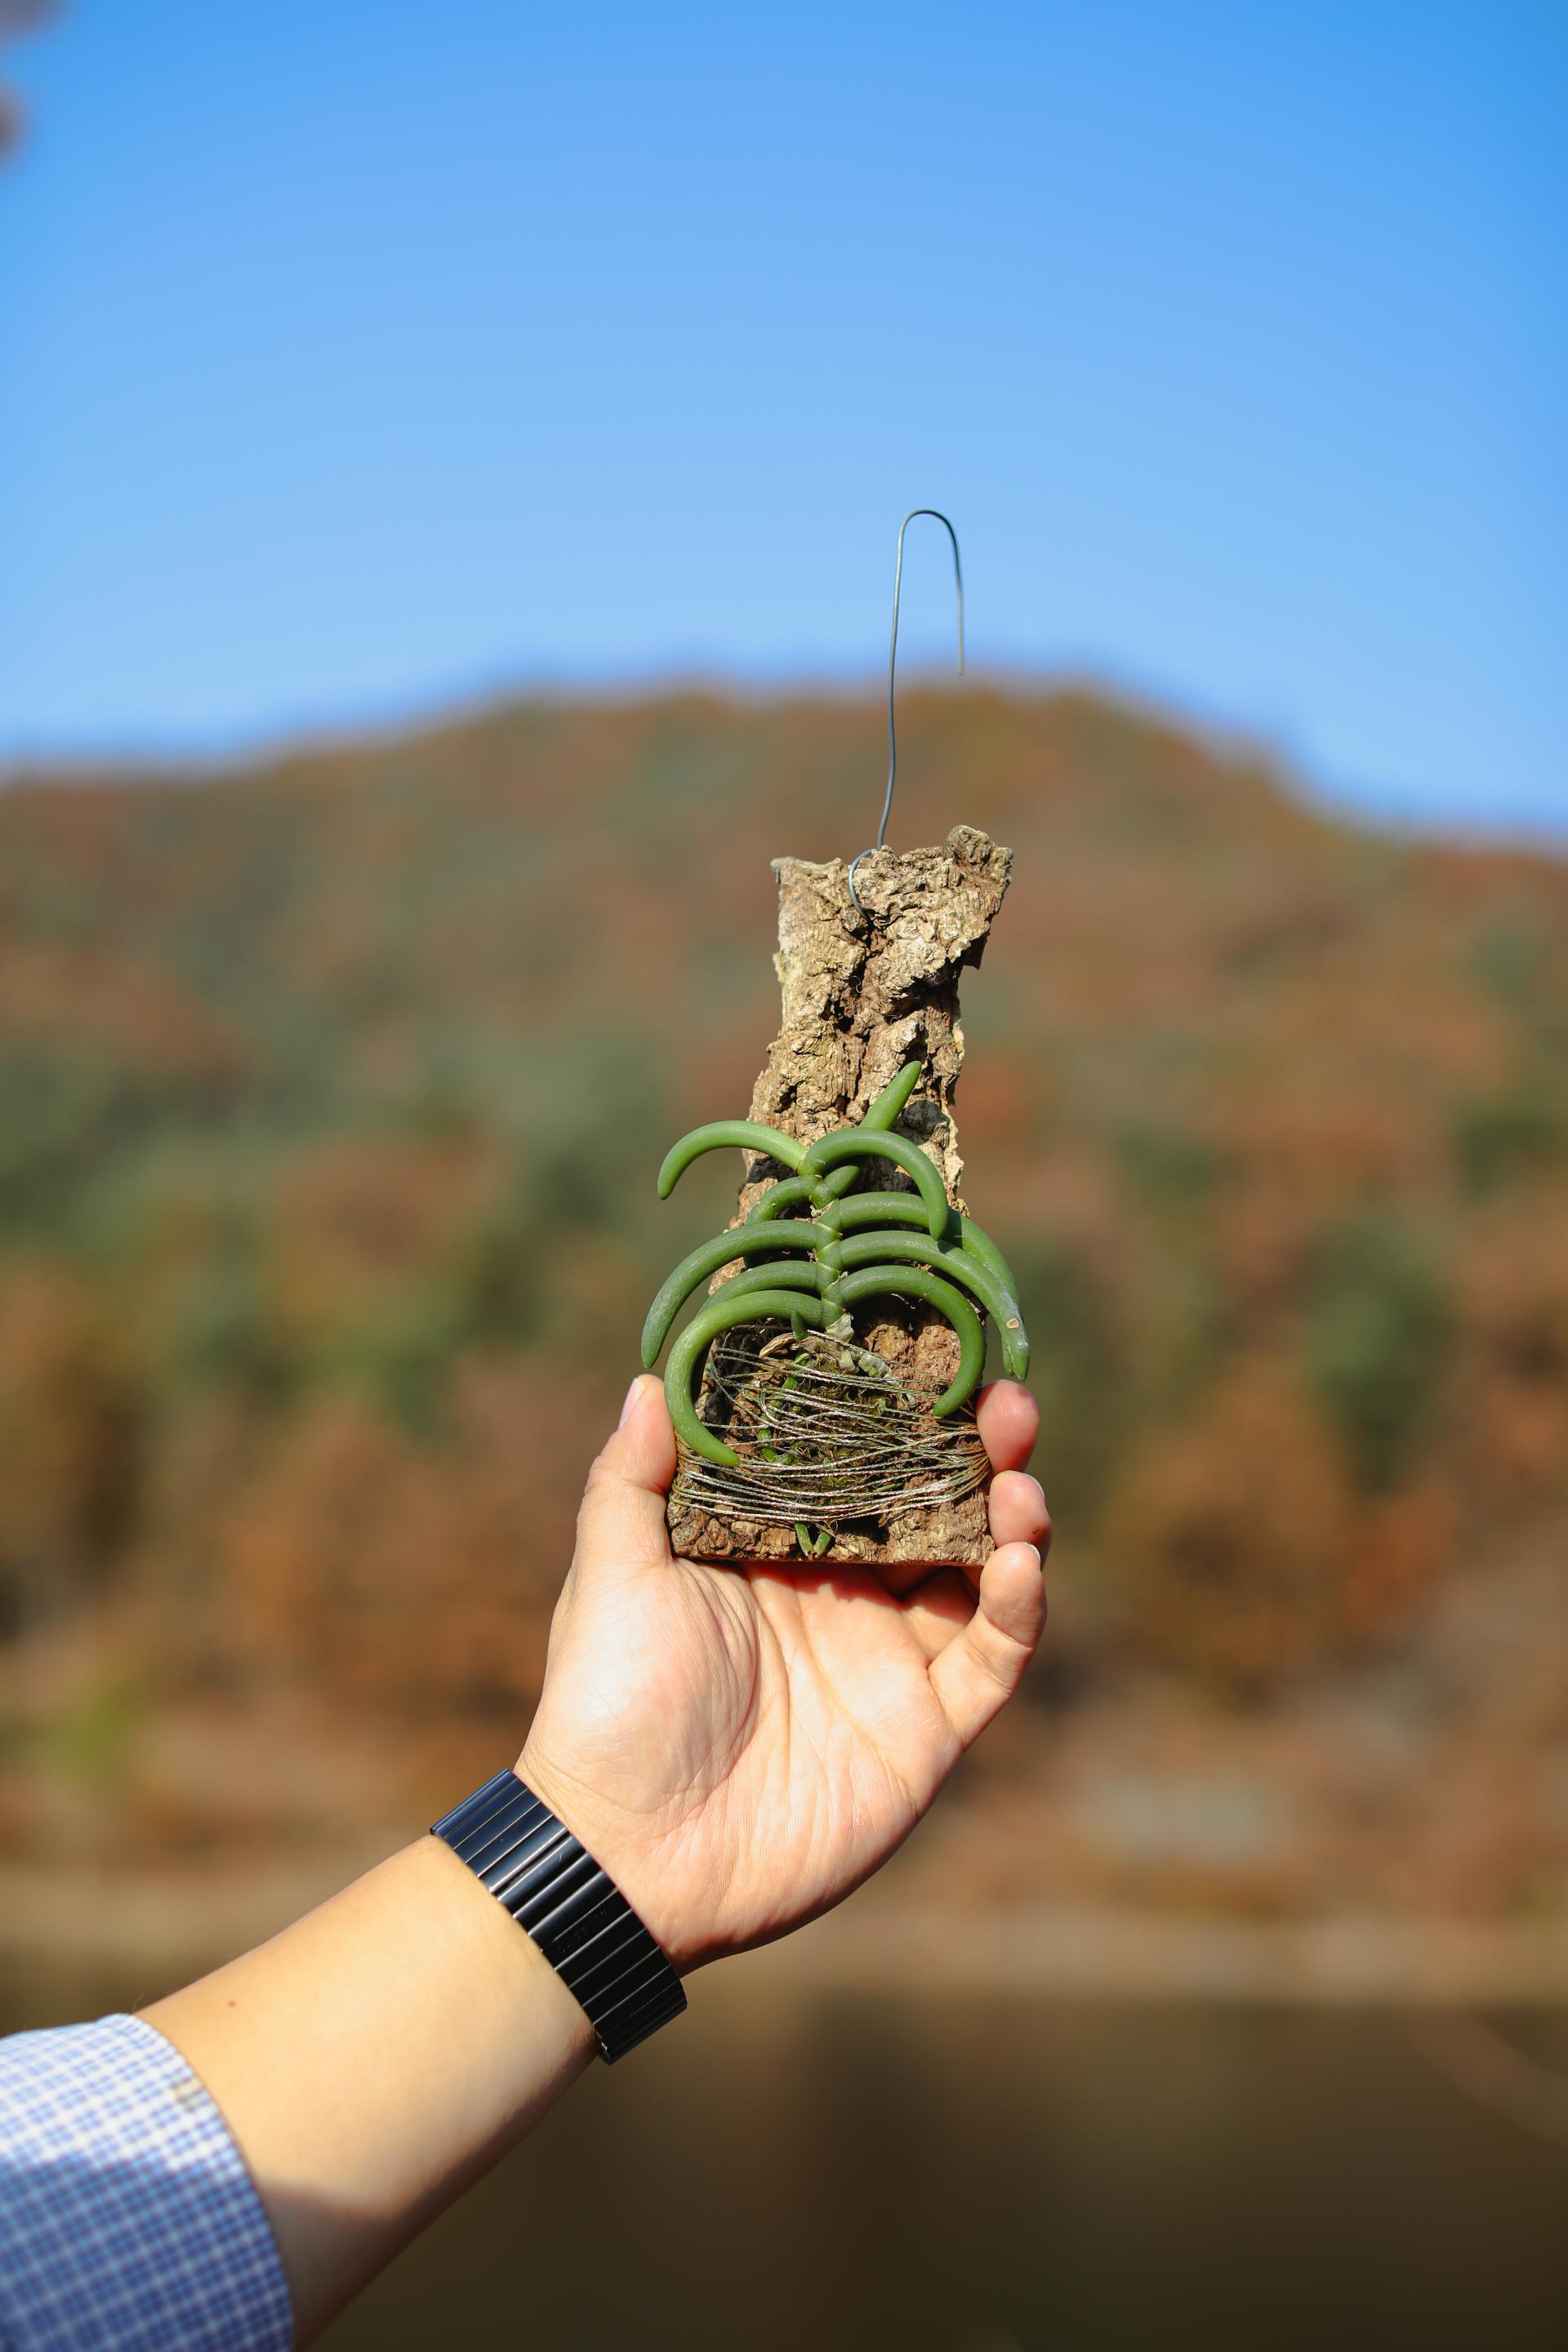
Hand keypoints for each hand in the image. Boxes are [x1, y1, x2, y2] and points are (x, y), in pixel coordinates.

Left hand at [519, 1374, 1048, 1970]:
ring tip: (1017, 1479)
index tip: (935, 1352)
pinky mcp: (924, 1732)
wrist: (627, 1854)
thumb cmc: (605, 1706)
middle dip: (981, 1449)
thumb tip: (652, 1380)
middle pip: (939, 1504)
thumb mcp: (612, 1577)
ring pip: (982, 1572)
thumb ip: (631, 1480)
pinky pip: (993, 1661)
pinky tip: (1021, 1565)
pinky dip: (1020, 1611)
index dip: (904, 1409)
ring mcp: (890, 1662)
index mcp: (779, 1547)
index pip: (861, 1459)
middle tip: (1008, 1403)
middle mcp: (845, 1594)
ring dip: (1013, 1518)